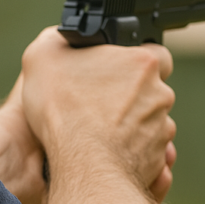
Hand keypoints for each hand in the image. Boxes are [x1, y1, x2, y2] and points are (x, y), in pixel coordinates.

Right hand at [21, 28, 175, 192]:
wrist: (83, 165)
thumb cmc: (66, 110)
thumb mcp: (43, 56)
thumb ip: (56, 40)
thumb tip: (60, 38)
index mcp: (143, 63)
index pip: (152, 53)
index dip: (130, 61)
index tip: (111, 71)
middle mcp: (160, 95)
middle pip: (148, 89)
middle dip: (127, 96)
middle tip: (95, 103)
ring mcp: (160, 130)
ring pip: (146, 123)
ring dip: (127, 126)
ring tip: (95, 133)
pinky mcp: (155, 160)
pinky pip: (144, 153)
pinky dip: (126, 154)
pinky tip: (102, 155)